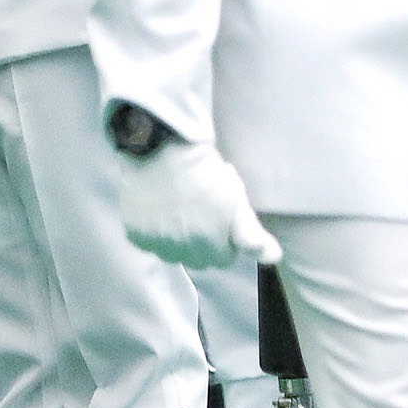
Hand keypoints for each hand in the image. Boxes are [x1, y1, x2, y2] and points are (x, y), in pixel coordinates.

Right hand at [120, 134, 280, 272]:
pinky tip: (158, 209)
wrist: (162, 147)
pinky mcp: (134, 234)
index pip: (222, 259)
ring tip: (179, 209)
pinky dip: (153, 231)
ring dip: (177, 239)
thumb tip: (273, 258)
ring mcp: (155, 244)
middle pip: (197, 260)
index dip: (224, 238)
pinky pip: (148, 243)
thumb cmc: (205, 172)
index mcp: (209, 246)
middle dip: (202, 242)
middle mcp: (180, 252)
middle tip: (200, 211)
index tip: (220, 217)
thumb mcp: (236, 201)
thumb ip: (253, 235)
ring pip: (172, 253)